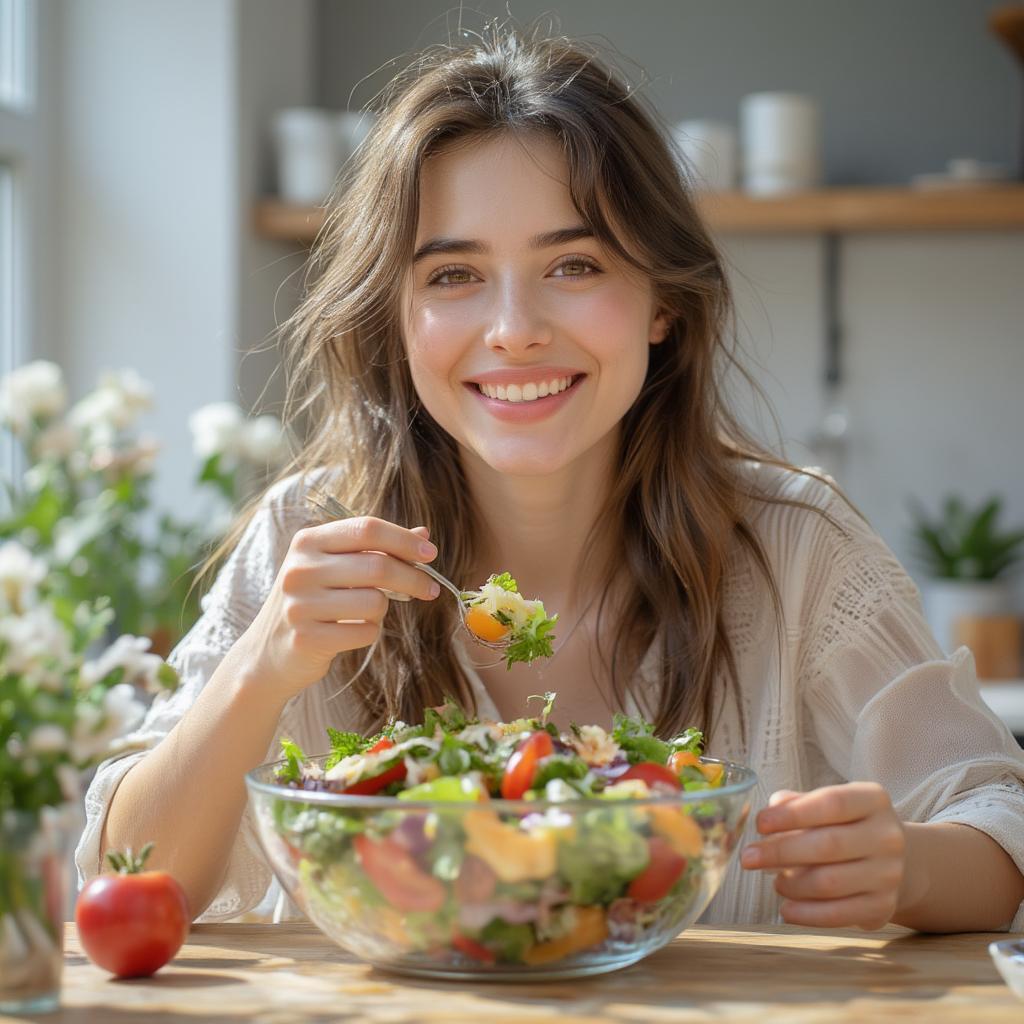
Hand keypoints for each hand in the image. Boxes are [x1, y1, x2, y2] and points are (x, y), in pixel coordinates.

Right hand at [238, 516, 440, 701]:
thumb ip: (376, 549)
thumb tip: (423, 536)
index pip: (366, 528)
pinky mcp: (306, 638)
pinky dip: (369, 633)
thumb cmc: (313, 602)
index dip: (404, 540)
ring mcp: (300, 605)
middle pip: (377, 565)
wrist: (268, 652)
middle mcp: (300, 569)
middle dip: (413, 578)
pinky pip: (365, 632)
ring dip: (382, 610)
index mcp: (308, 541)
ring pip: (375, 602)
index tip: (430, 555)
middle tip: (430, 589)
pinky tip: (351, 633)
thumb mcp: (336, 567)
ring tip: (366, 613)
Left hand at [740, 783, 906, 929]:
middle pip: (828, 844)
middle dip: (781, 852)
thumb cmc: (845, 826)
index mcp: (873, 800)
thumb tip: (770, 811)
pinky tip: (786, 910)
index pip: (832, 803)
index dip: (792, 814)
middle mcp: (888, 836)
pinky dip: (807, 914)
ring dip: (792, 884)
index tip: (759, 824)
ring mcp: (890, 874)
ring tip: (774, 881)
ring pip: (831, 882)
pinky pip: (839, 914)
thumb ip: (796, 803)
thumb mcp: (826, 805)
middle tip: (748, 858)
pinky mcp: (883, 906)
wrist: (897, 862)